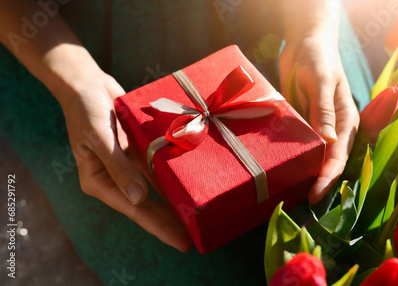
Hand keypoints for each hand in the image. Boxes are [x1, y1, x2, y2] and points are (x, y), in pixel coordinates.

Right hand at [57, 71, 190, 251]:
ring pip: (155, 187)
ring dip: (173, 199)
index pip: (134, 209)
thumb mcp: (100, 138)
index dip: (158, 226)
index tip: (180, 241)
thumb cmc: (86, 110)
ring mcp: (128, 164)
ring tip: (196, 215)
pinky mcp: (138, 149)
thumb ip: (119, 168)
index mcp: (99, 181)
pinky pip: (157, 165)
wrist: (87, 83)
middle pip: (147, 204)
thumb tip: (138, 199)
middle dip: (169, 220)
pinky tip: (190, 182)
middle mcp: (116, 177)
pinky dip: (172, 173)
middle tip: (195, 235)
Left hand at [279, 30, 359, 204]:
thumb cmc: (318, 57)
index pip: (339, 156)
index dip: (328, 178)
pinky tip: (280, 171)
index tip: (315, 196)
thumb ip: (324, 110)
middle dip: (318, 183)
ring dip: (305, 175)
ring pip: (313, 157)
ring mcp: (316, 127)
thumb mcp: (321, 80)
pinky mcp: (301, 122)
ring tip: (291, 196)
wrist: (305, 41)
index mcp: (346, 120)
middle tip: (302, 204)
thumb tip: (330, 142)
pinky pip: (297, 144)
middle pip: (328, 162)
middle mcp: (333, 128)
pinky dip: (292, 158)